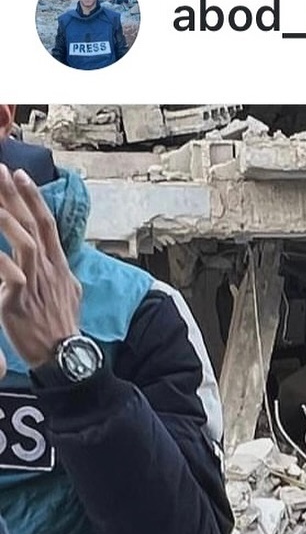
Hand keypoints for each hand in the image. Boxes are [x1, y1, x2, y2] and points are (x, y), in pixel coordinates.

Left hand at [0, 166, 81, 369]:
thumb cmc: (63, 329)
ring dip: (5, 214)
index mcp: (60, 267)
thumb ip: (62, 277)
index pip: (47, 225)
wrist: (66, 358)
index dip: (33, 199)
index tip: (20, 176)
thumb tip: (60, 267)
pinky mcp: (20, 298)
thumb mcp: (71, 297)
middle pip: (32, 224)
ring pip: (21, 239)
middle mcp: (49, 270)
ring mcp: (36, 282)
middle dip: (14, 194)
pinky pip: (9, 270)